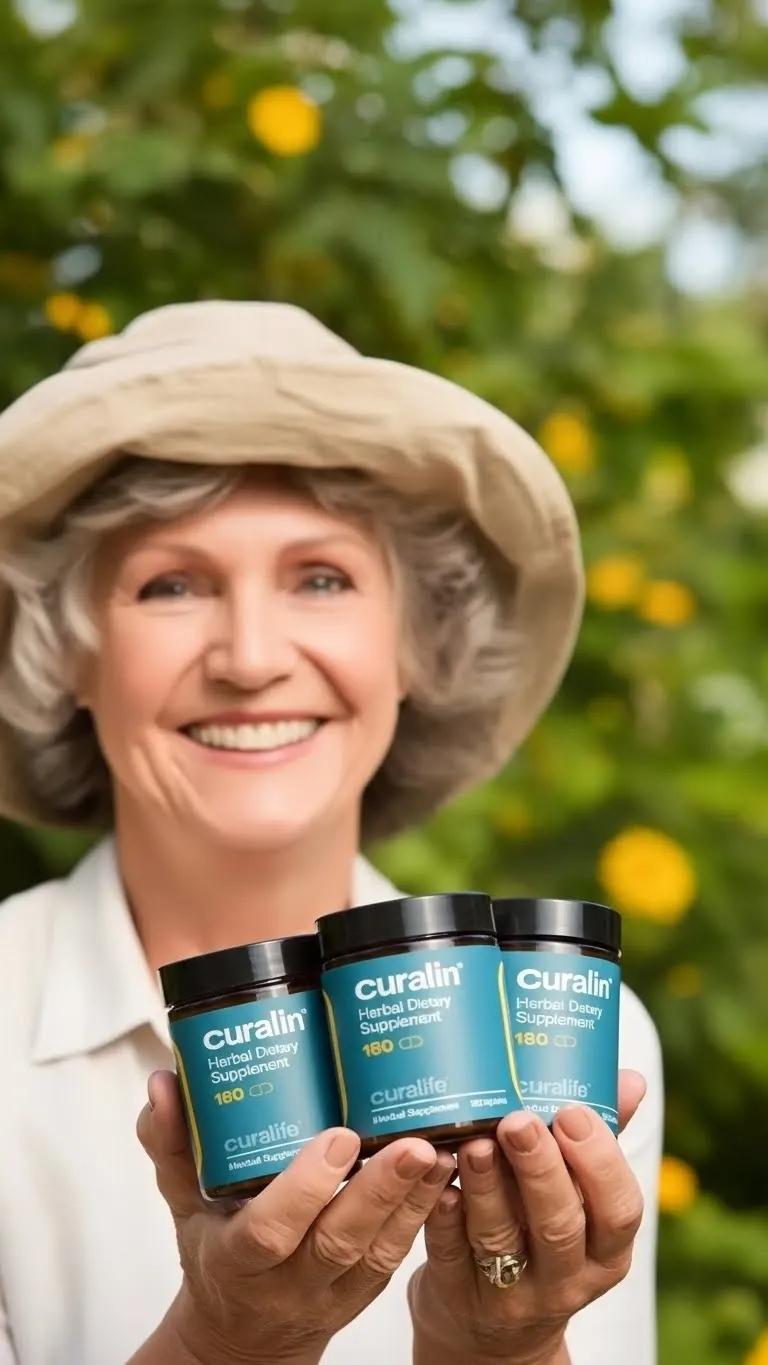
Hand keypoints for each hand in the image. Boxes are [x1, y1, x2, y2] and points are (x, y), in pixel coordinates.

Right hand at [138, 1070, 454, 1364]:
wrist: (242, 1335)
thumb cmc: (215, 1251)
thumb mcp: (182, 1202)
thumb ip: (170, 1143)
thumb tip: (161, 1082)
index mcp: (237, 1257)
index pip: (270, 1230)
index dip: (306, 1187)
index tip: (338, 1136)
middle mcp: (288, 1281)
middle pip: (338, 1242)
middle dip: (378, 1192)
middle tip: (411, 1142)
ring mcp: (333, 1291)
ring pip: (379, 1251)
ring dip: (413, 1200)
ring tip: (440, 1148)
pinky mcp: (366, 1289)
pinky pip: (398, 1255)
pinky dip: (425, 1212)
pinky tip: (446, 1169)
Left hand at [409, 1070, 646, 1364]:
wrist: (492, 1328)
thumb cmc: (542, 1235)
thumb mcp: (580, 1202)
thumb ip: (601, 1142)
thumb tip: (630, 1079)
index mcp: (606, 1251)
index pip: (620, 1211)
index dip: (599, 1162)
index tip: (572, 1113)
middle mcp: (564, 1277)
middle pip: (559, 1225)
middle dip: (539, 1168)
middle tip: (518, 1120)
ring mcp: (510, 1292)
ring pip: (498, 1237)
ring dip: (486, 1184)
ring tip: (473, 1139)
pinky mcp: (456, 1293)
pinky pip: (448, 1251)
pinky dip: (443, 1212)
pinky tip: (437, 1178)